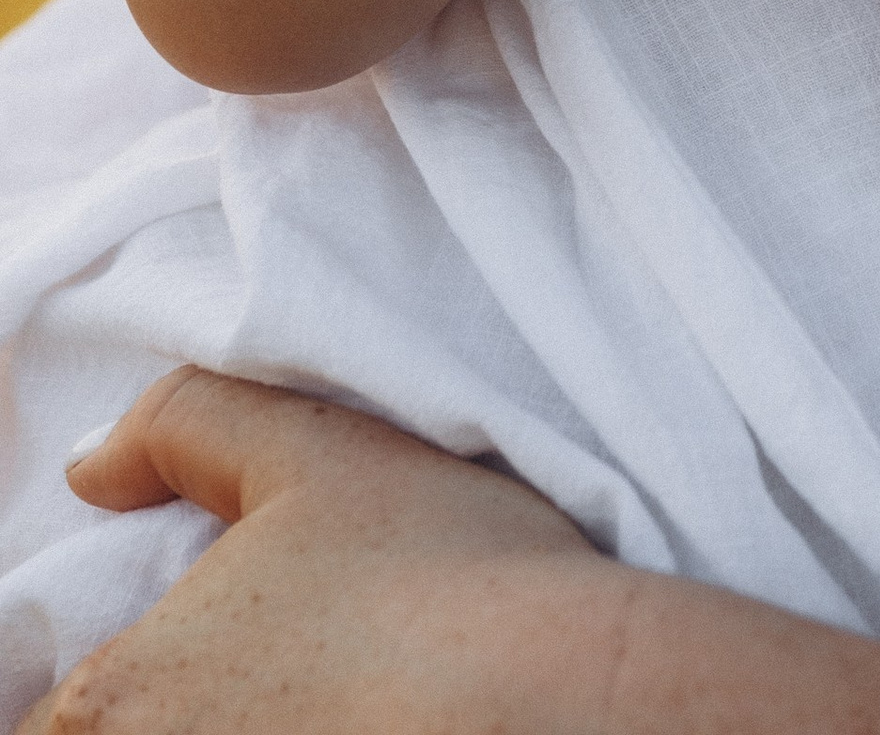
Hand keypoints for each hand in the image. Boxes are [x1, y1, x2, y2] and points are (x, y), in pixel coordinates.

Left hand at [31, 371, 606, 734]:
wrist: (574, 701)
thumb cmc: (444, 574)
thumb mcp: (315, 449)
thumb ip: (181, 427)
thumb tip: (95, 472)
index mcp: (113, 704)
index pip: (45, 729)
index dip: (100, 712)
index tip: (192, 689)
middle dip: (180, 726)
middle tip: (267, 697)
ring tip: (324, 719)